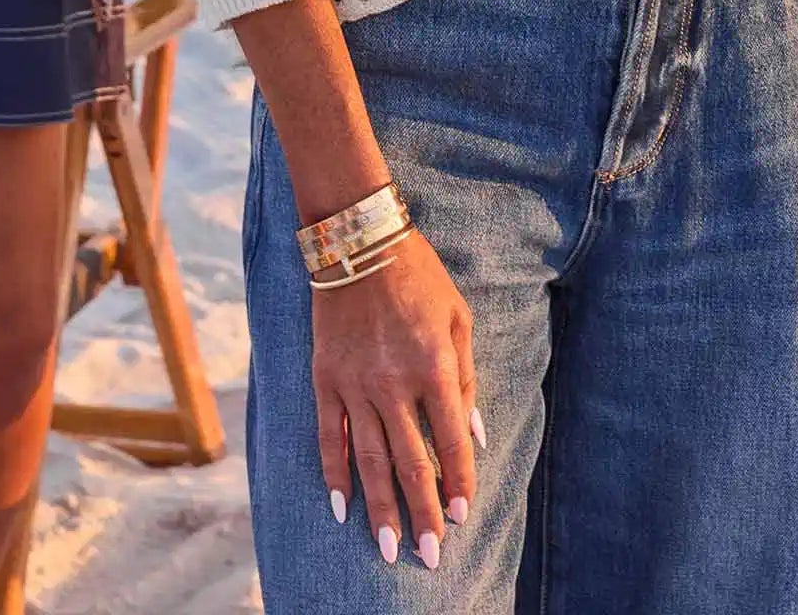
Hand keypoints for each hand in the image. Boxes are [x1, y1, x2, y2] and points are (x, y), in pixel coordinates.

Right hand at [313, 228, 478, 571]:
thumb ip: (466, 378)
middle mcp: (393, 383)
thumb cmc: (418, 276)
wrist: (359, 240)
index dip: (458, 482)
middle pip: (410, 463)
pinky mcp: (324, 378)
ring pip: (368, 461)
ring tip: (387, 550)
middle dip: (421, 514)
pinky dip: (334, 474)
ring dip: (380, 509)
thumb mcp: (458, 317)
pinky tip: (340, 508)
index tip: (461, 517)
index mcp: (433, 366)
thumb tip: (473, 435)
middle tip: (428, 557)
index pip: (450, 441)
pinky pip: (328, 436)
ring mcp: (354, 384)